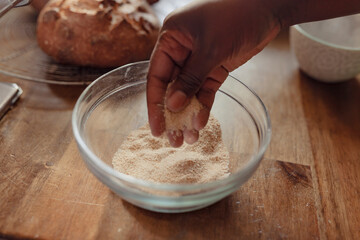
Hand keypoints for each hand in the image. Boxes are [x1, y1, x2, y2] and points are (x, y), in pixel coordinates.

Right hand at [147, 0, 279, 146]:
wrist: (268, 8)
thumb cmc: (235, 16)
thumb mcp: (210, 48)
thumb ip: (190, 79)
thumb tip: (172, 105)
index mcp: (171, 39)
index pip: (156, 76)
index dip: (154, 104)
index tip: (156, 128)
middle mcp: (181, 51)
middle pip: (171, 88)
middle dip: (172, 115)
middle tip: (174, 140)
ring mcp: (198, 61)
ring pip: (188, 93)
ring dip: (188, 115)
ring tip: (190, 138)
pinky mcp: (214, 68)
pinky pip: (204, 91)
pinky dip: (203, 106)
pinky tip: (200, 123)